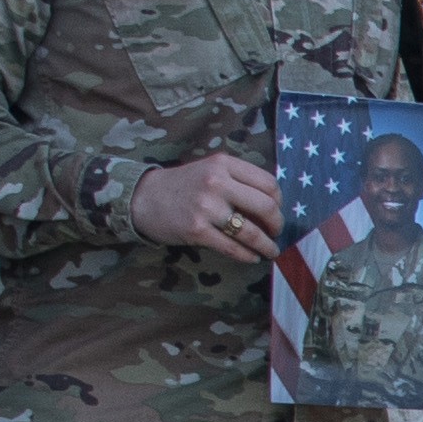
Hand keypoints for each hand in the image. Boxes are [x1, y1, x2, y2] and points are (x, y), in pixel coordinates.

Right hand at [130, 153, 282, 262]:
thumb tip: (272, 209)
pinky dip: (247, 255)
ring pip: (251, 232)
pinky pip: (232, 247)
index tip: (276, 210)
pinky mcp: (196, 230)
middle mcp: (216, 182)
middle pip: (266, 207)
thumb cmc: (184, 186)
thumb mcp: (211, 171)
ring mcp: (206, 207)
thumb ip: (239, 182)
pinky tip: (252, 257)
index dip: (278, 201)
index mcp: (224, 164)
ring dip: (267, 245)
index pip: (268, 183)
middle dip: (277, 224)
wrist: (144, 198)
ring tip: (271, 251)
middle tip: (276, 232)